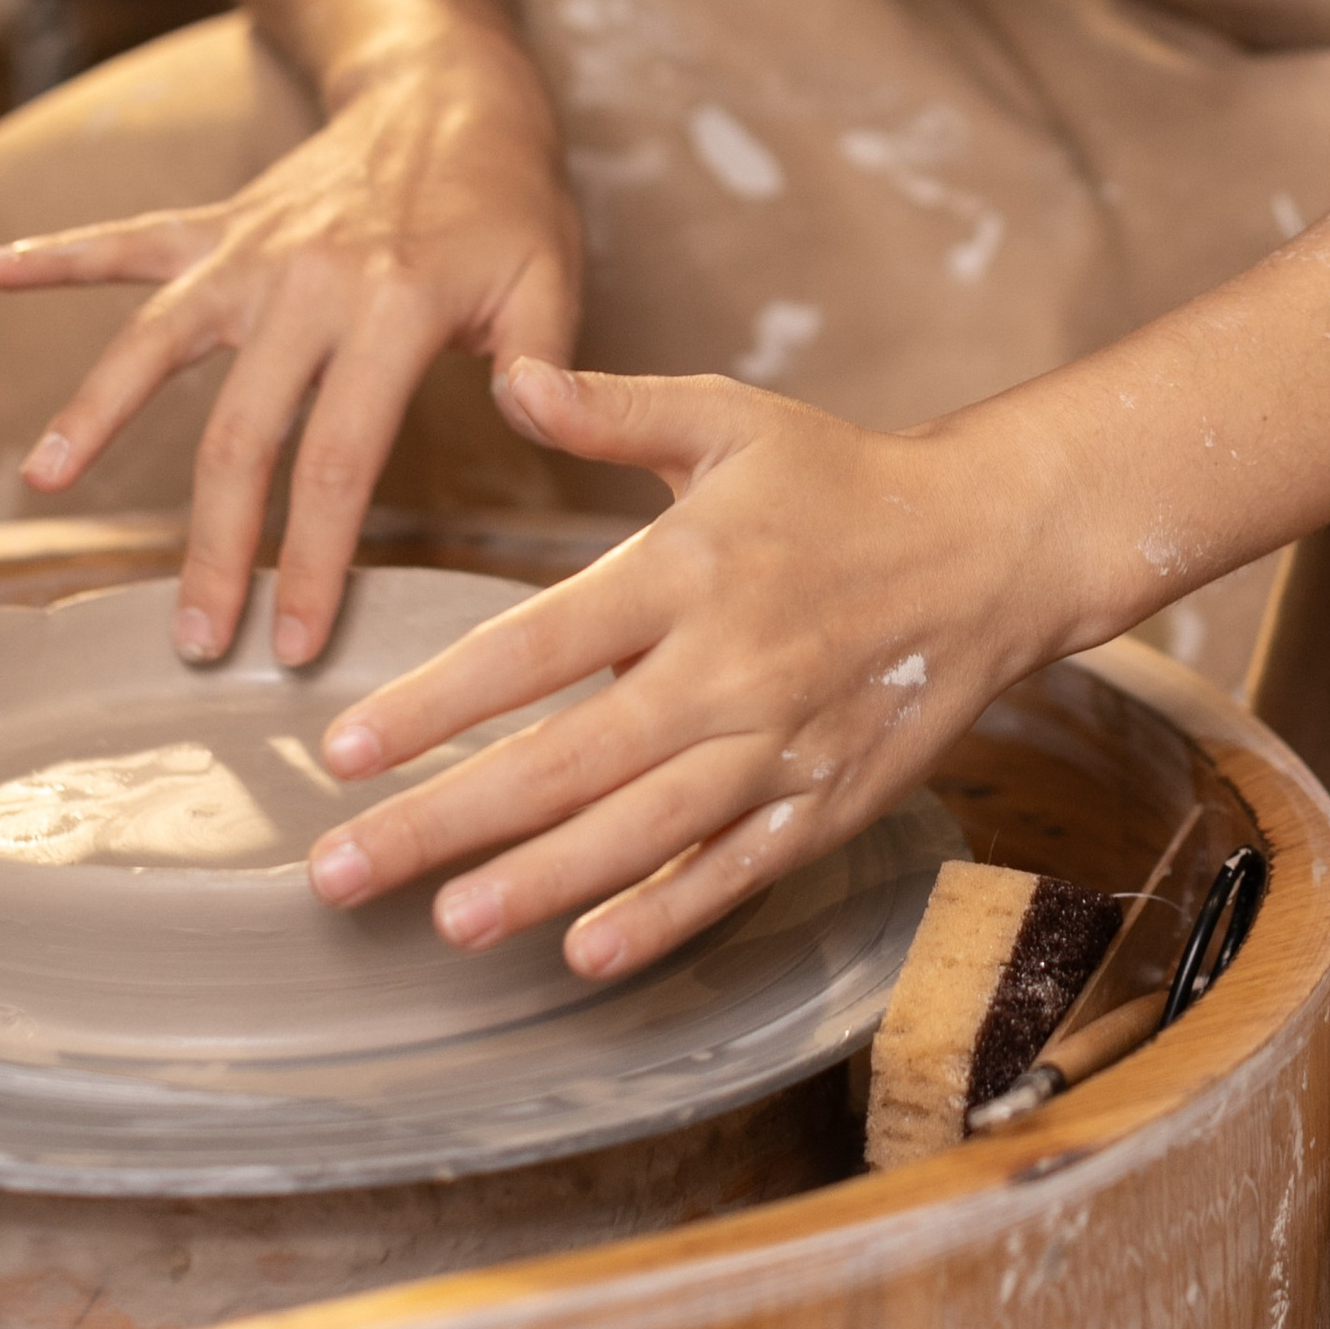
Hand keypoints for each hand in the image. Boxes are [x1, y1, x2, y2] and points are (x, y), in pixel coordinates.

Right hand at [0, 20, 578, 664]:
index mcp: (394, 304)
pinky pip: (129, 240)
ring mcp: (251, 248)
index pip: (341, 454)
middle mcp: (306, 278)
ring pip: (157, 339)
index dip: (310, 556)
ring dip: (96, 409)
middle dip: (214, 544)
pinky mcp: (222, 224)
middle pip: (239, 429)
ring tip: (45, 478)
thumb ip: (543, 357)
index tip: (291, 641)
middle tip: (194, 638)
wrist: (453, 89)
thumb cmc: (509, 201)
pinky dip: (57, 254)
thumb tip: (531, 420)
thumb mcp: (550, 274)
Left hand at [300, 360, 1082, 980]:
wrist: (990, 546)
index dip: (432, 703)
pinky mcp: (824, 802)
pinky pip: (732, 870)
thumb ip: (611, 409)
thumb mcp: (727, 418)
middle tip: (340, 872)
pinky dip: (663, 915)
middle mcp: (725, 666)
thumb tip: (510, 377)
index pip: (533, 647)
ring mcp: (777, 744)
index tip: (340, 747)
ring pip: (640, 831)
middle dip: (445, 820)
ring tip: (445, 923)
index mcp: (686, 569)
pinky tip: (589, 951)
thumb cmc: (842, 478)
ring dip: (538, 883)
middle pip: (564, 760)